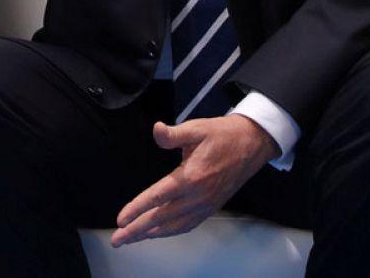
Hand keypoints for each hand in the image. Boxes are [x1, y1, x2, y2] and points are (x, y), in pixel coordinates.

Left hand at [111, 115, 278, 245]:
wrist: (251, 145)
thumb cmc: (222, 136)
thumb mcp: (196, 129)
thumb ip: (173, 134)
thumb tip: (157, 130)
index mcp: (192, 177)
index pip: (158, 197)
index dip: (137, 209)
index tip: (121, 219)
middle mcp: (198, 195)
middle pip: (162, 218)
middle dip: (138, 230)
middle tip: (118, 239)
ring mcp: (206, 204)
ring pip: (174, 225)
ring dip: (151, 234)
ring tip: (132, 239)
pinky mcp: (211, 206)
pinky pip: (188, 224)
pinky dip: (171, 231)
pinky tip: (159, 232)